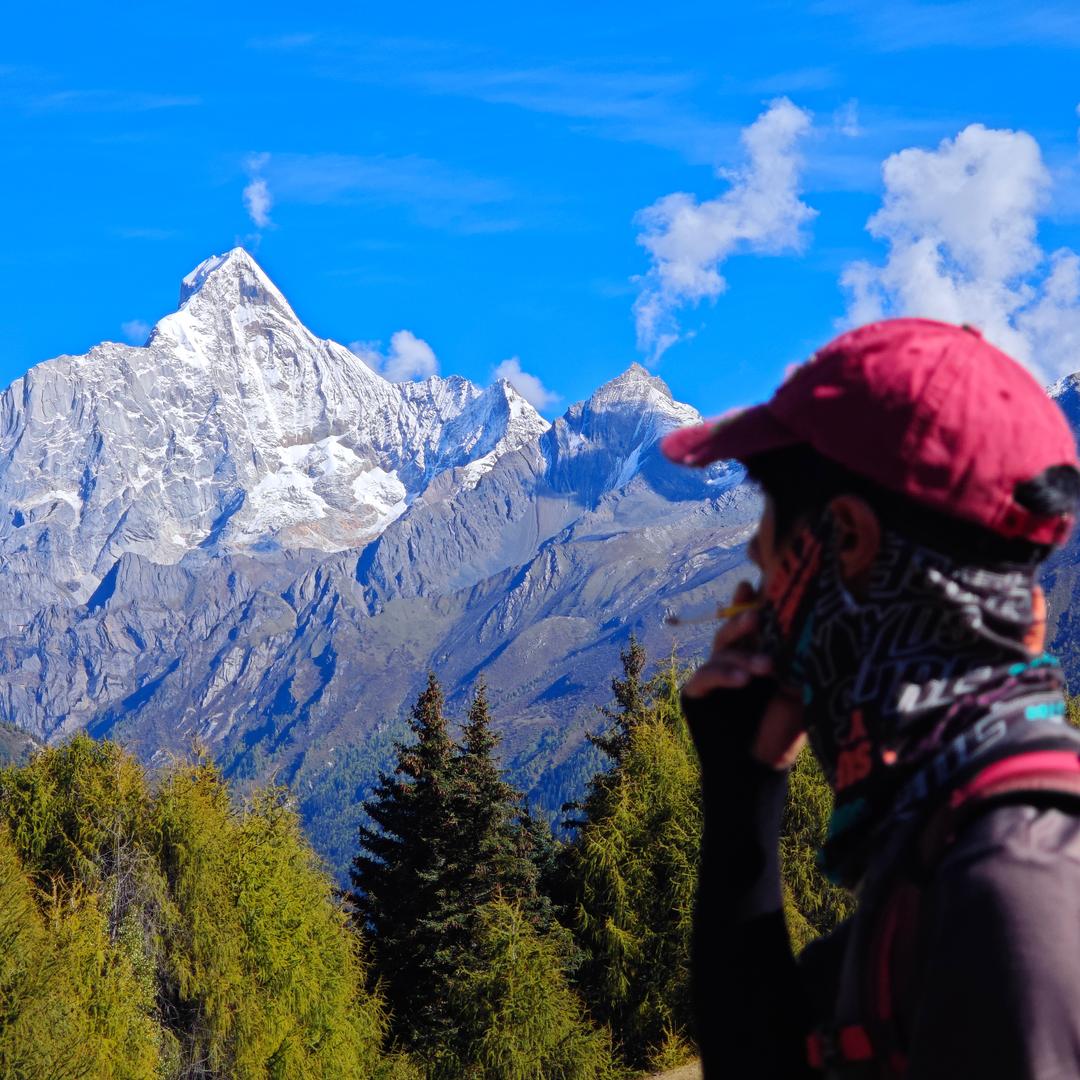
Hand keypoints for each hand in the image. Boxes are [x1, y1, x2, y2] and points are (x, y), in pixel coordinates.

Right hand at [683, 581, 806, 769]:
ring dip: (741, 656)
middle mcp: (733, 661)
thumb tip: (810, 626)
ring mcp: (712, 676)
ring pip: (720, 650)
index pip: (755, 624)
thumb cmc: (783, 735)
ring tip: (763, 668)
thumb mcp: (796, 694)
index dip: (753, 602)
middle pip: (733, 629)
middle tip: (757, 615)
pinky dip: (722, 675)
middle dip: (744, 620)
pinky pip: (705, 676)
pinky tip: (740, 681)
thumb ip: (795, 662)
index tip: (758, 584)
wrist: (757, 772)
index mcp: (758, 656)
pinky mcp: (694, 692)